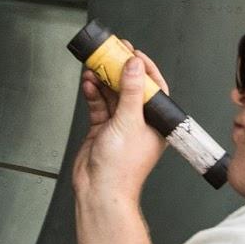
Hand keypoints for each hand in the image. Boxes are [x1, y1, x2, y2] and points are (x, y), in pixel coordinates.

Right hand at [72, 44, 170, 202]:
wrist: (99, 190)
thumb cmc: (121, 168)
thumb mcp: (129, 122)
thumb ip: (131, 91)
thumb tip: (135, 66)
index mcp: (156, 122)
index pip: (154, 88)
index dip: (144, 68)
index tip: (133, 52)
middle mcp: (139, 122)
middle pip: (131, 87)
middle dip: (119, 70)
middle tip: (110, 53)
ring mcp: (120, 125)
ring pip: (112, 94)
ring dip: (103, 80)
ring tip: (95, 66)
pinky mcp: (102, 129)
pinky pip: (99, 105)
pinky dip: (93, 93)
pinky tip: (88, 84)